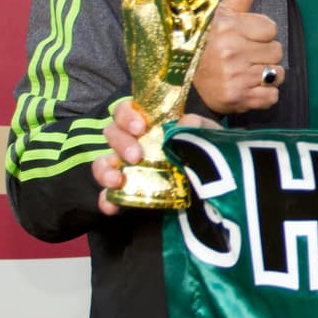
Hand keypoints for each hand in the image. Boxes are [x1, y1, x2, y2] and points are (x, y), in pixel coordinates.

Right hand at [93, 102, 220, 214]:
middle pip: (112, 134)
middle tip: (137, 156)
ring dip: (104, 170)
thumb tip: (182, 123)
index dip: (127, 115)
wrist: (214, 181)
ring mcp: (128, 167)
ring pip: (103, 163)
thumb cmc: (205, 148)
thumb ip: (197, 124)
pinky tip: (112, 206)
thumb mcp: (206, 133)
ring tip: (116, 180)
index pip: (126, 110)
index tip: (140, 127)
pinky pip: (108, 196)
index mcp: (149, 123)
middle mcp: (134, 142)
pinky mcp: (128, 192)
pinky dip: (106, 200)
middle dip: (121, 143)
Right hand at [191, 0, 284, 115]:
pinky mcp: (238, 98)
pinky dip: (264, 95)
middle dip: (264, 54)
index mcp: (229, 27)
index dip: (261, 34)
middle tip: (244, 57)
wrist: (180, 80)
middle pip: (277, 51)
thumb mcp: (222, 13)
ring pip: (277, 74)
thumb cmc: (206, 43)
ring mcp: (236, 76)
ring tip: (246, 72)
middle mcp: (232, 51)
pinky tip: (247, 88)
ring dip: (266, 75)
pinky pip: (272, 96)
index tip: (244, 38)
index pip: (271, 28)